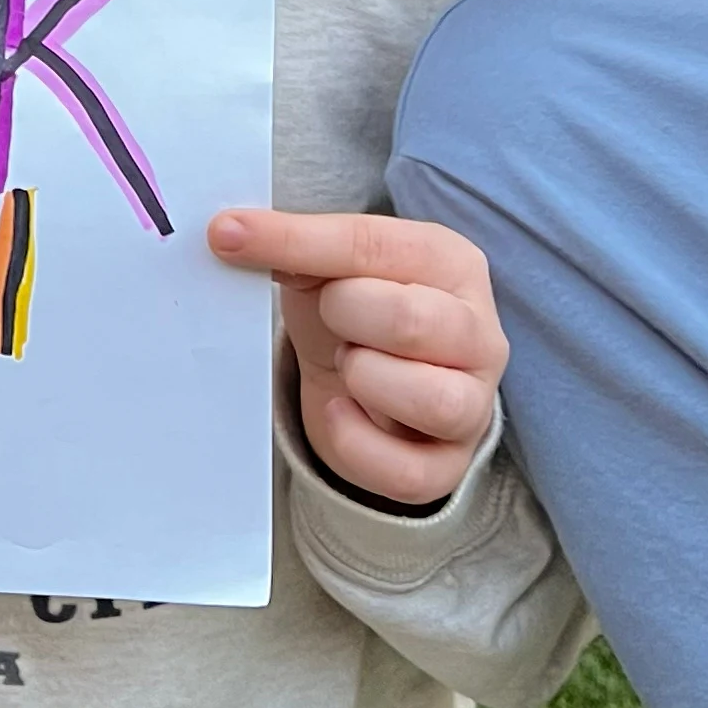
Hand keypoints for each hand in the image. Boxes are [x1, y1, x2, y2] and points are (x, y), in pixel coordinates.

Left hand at [206, 205, 507, 507]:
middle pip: (409, 322)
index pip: (374, 245)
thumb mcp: (326, 270)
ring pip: (433, 401)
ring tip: (347, 364)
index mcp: (452, 263)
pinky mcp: (449, 465)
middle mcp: (480, 333)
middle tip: (331, 319)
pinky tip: (340, 411)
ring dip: (364, 379)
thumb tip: (231, 234)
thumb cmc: (353, 314)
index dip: (296, 241)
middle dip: (343, 317)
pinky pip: (410, 474)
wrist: (364, 385)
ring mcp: (473, 404)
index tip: (227, 235)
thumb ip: (294, 248)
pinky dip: (357, 445)